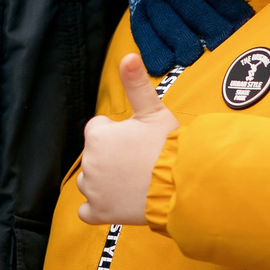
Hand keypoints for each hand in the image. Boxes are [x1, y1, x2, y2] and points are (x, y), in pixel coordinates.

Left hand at [76, 54, 177, 226]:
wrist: (182, 185)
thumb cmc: (170, 147)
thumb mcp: (154, 111)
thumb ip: (136, 84)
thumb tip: (128, 56)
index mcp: (98, 136)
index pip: (97, 130)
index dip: (118, 133)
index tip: (136, 140)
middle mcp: (89, 163)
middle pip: (95, 157)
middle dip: (111, 158)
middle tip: (140, 161)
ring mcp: (93, 190)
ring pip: (90, 182)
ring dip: (104, 182)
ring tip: (133, 180)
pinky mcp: (99, 213)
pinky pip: (87, 211)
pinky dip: (98, 208)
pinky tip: (117, 202)